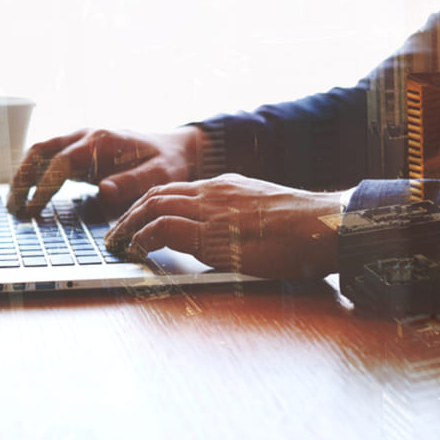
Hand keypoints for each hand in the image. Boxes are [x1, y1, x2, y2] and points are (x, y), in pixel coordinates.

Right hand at [6, 126, 204, 218]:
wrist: (176, 148)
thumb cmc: (169, 162)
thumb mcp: (160, 175)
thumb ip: (133, 182)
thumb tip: (103, 190)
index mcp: (102, 141)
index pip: (61, 161)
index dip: (43, 186)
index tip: (33, 209)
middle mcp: (87, 136)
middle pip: (41, 150)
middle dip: (22, 178)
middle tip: (13, 208)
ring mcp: (82, 142)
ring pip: (40, 152)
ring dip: (23, 175)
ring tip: (14, 205)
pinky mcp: (81, 152)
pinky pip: (50, 159)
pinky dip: (35, 174)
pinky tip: (29, 197)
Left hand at [106, 174, 346, 278]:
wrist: (322, 225)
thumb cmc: (306, 230)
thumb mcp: (267, 218)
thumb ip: (243, 223)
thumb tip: (231, 244)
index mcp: (227, 187)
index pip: (178, 190)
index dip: (152, 205)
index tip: (139, 221)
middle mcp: (214, 192)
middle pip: (157, 194)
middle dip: (131, 213)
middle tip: (117, 234)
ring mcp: (210, 208)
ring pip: (152, 206)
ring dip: (128, 226)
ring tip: (117, 245)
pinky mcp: (209, 232)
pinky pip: (162, 229)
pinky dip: (141, 239)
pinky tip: (135, 252)